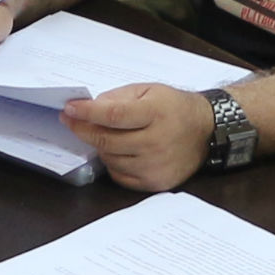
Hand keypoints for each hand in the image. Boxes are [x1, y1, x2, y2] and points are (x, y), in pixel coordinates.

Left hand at [63, 83, 214, 190]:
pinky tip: (118, 152)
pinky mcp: (155, 183)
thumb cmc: (173, 108)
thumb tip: (87, 109)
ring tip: (104, 135)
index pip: (113, 115)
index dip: (86, 113)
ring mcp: (156, 166)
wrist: (205, 131)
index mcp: (156, 113)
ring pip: (110, 160)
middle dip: (83, 130)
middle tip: (71, 121)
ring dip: (100, 147)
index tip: (69, 109)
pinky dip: (113, 164)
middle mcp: (157, 142)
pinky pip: (120, 177)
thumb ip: (117, 98)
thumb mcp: (148, 91)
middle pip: (107, 141)